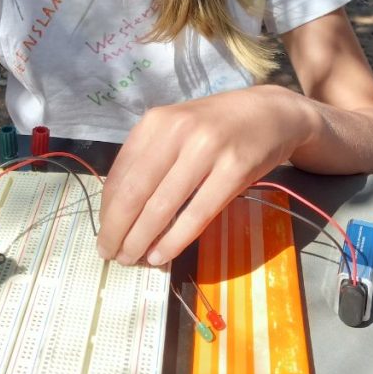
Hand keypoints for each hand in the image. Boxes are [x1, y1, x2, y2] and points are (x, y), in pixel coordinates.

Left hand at [96, 85, 315, 265]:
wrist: (269, 113)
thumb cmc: (215, 126)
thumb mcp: (175, 130)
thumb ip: (147, 159)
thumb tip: (116, 210)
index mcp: (156, 121)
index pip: (120, 173)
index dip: (107, 210)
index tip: (102, 233)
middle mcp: (178, 131)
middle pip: (136, 192)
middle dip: (117, 229)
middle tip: (109, 254)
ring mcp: (207, 150)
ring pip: (163, 207)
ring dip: (141, 240)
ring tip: (131, 259)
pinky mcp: (234, 170)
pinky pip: (197, 214)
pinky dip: (174, 240)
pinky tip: (160, 255)